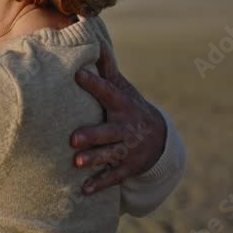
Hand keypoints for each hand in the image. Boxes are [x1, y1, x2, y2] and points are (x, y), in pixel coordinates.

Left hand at [70, 42, 167, 194]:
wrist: (159, 138)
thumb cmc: (129, 106)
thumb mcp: (122, 88)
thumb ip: (106, 69)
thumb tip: (93, 42)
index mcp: (122, 105)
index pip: (107, 92)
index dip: (94, 83)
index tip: (77, 74)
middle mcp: (126, 127)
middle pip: (109, 131)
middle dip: (92, 135)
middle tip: (72, 138)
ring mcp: (129, 149)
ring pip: (110, 155)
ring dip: (94, 159)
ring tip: (76, 163)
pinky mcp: (128, 167)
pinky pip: (113, 176)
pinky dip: (99, 184)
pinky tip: (83, 190)